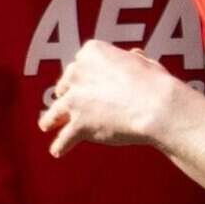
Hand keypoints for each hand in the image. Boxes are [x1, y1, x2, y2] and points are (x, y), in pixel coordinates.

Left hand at [40, 39, 191, 153]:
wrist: (157, 106)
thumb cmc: (155, 83)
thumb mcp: (143, 62)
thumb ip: (131, 60)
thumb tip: (132, 55)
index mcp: (91, 53)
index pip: (79, 63)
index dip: (85, 76)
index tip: (88, 83)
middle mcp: (77, 73)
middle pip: (65, 86)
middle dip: (69, 95)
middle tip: (72, 104)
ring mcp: (75, 100)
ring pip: (55, 112)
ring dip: (51, 119)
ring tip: (47, 124)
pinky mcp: (78, 124)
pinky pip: (64, 138)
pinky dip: (61, 145)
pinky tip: (58, 150)